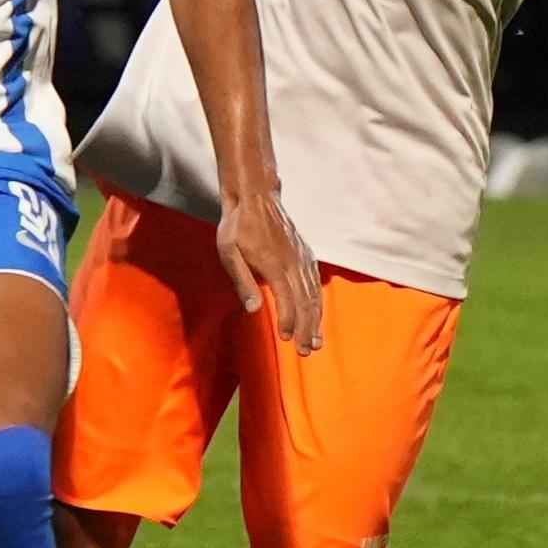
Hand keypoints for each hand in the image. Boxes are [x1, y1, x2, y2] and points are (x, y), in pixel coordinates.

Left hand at [217, 188, 323, 355]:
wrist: (255, 197)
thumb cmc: (238, 226)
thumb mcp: (229, 252)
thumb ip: (243, 281)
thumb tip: (255, 310)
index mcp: (274, 264)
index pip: (286, 300)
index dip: (288, 322)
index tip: (287, 340)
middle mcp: (293, 263)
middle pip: (305, 302)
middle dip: (306, 329)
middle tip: (306, 351)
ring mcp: (302, 258)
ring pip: (313, 294)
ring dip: (315, 319)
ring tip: (316, 341)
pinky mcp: (305, 254)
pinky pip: (315, 282)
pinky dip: (318, 301)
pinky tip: (317, 314)